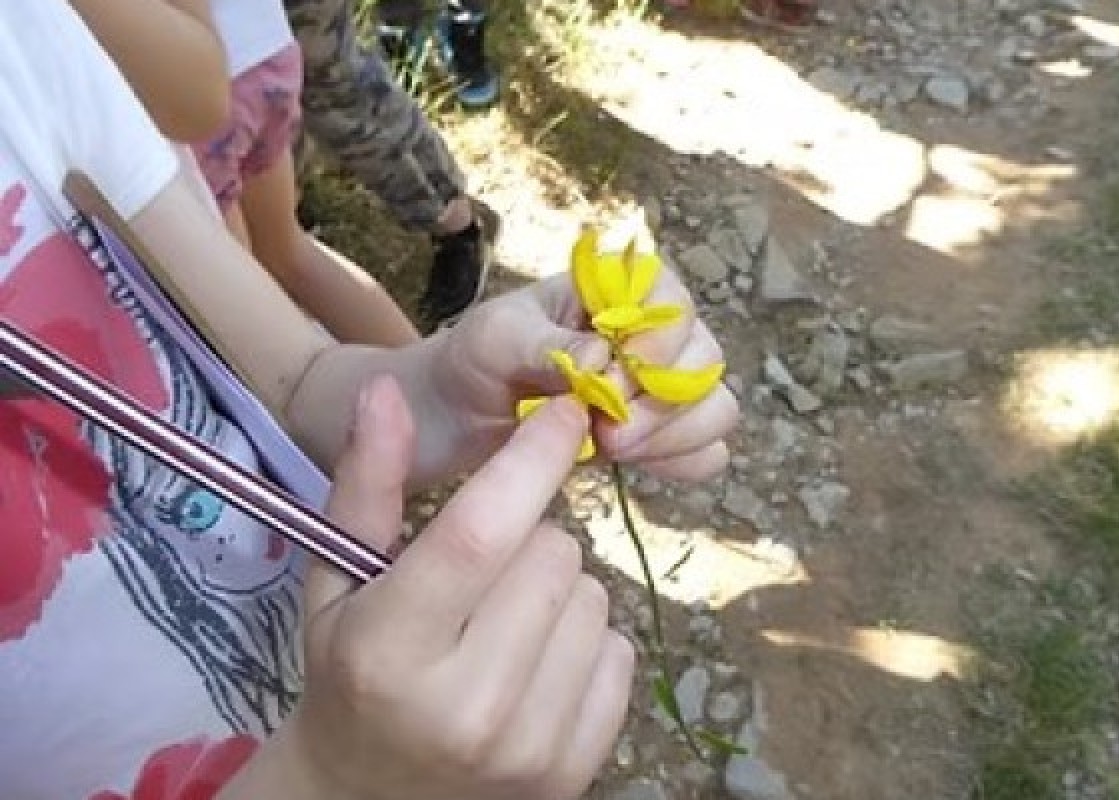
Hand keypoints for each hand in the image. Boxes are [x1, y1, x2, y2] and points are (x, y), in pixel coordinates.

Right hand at [225, 377, 632, 799]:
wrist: (367, 799)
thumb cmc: (350, 676)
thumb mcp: (337, 582)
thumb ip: (365, 487)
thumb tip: (385, 391)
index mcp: (389, 651)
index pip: (479, 534)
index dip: (532, 459)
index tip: (566, 409)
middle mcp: (463, 706)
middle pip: (554, 555)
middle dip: (530, 535)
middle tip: (488, 569)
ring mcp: (527, 749)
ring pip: (594, 598)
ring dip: (561, 588)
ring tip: (506, 620)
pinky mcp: (573, 773)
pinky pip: (620, 653)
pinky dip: (587, 641)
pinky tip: (538, 662)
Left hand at [430, 269, 737, 481]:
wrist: (461, 413)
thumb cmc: (479, 357)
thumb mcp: (497, 339)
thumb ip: (546, 344)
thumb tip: (599, 356)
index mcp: (620, 289)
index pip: (673, 302)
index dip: (658, 343)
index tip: (615, 380)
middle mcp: (654, 332)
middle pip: (706, 360)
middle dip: (663, 402)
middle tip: (608, 431)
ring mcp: (663, 387)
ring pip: (716, 409)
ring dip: (673, 436)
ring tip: (611, 447)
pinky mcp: (661, 436)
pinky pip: (705, 453)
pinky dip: (680, 463)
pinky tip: (632, 465)